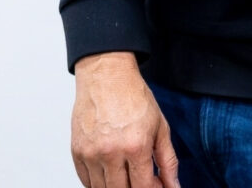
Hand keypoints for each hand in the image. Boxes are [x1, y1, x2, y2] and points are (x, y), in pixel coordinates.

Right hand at [71, 52, 179, 187]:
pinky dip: (98, 183)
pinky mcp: (77, 151)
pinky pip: (86, 181)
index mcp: (136, 146)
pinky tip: (109, 171)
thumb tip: (174, 186)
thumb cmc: (133, 96)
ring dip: (116, 187)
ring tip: (125, 173)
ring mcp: (91, 154)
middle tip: (140, 178)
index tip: (155, 185)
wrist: (107, 74)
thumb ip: (168, 160)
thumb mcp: (160, 126)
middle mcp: (111, 152)